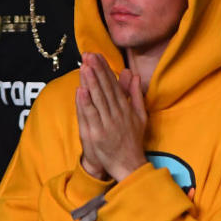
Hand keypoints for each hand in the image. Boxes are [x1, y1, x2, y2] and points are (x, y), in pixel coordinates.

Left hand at [75, 53, 147, 181]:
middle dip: (96, 70)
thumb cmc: (132, 141)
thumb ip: (135, 95)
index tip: (97, 56)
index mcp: (126, 109)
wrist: (129, 165)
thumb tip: (134, 76)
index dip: (105, 69)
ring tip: (84, 66)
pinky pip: (90, 116)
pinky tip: (80, 90)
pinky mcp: (97, 134)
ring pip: (98, 99)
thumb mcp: (140, 116)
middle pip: (105, 89)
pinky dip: (85, 103)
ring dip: (90, 82)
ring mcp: (106, 124)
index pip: (113, 85)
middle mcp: (117, 114)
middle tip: (88, 55)